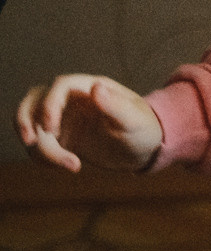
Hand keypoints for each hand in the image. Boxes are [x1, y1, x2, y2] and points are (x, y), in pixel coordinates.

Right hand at [16, 75, 163, 172]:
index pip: (60, 85)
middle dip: (25, 120)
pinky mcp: (60, 137)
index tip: (50, 128)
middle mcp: (73, 99)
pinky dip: (42, 156)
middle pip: (35, 99)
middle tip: (32, 143)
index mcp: (91, 87)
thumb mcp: (134, 121)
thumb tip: (96, 87)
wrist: (144, 149)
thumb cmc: (145, 129)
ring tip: (69, 163)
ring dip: (38, 146)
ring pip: (31, 124)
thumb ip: (115, 106)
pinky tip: (68, 165)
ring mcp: (64, 117)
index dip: (49, 103)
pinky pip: (38, 143)